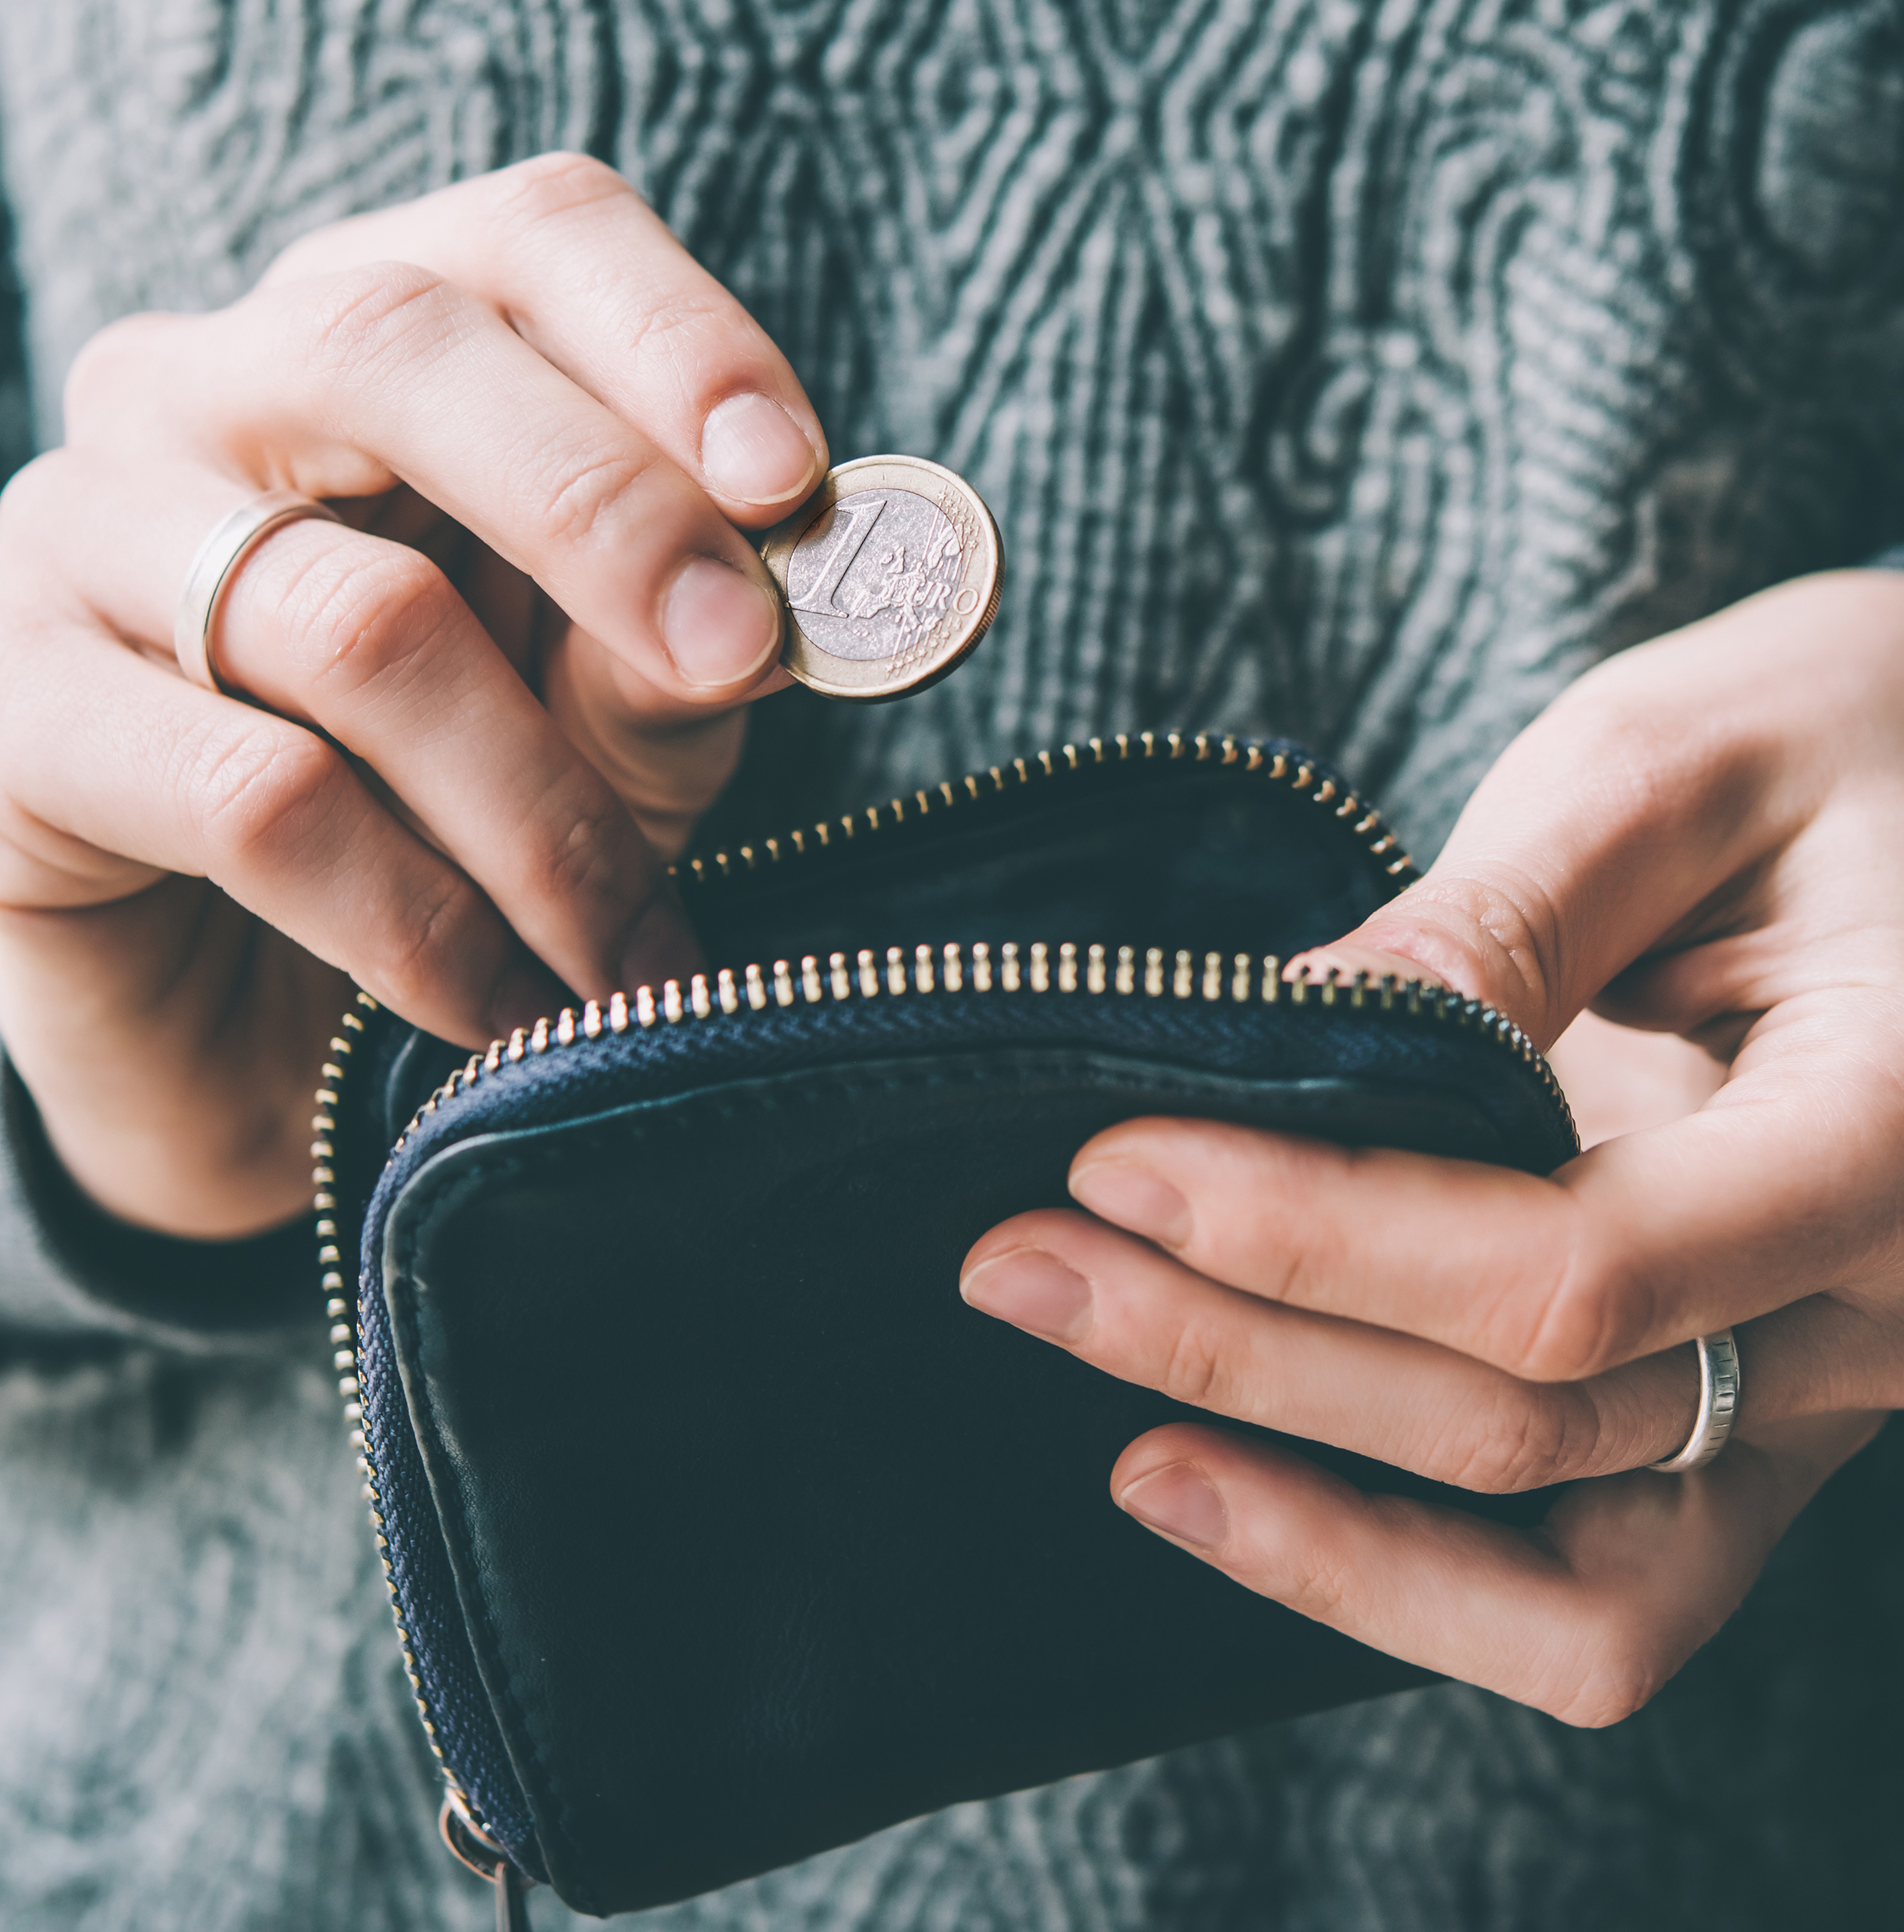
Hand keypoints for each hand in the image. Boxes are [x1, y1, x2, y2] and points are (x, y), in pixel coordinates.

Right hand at [0, 155, 826, 1239]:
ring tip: (636, 955)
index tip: (792, 485)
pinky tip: (500, 1005)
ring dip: (543, 819)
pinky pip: (256, 798)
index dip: (675, 340)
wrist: (279, 1037)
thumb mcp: (612, 725)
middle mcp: (204, 389)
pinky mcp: (10, 716)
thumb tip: (778, 606)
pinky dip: (421, 923)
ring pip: (354, 620)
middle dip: (607, 514)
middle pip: (399, 344)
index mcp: (382, 340)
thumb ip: (679, 648)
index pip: (529, 237)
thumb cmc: (470, 833)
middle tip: (738, 664)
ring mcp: (80, 534)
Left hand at [962, 569, 1903, 1725]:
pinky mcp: (1754, 1415)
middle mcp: (1882, 1309)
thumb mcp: (1671, 770)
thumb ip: (1493, 924)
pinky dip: (1414, 1579)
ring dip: (1312, 1510)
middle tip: (1019, 1264)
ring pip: (1570, 1566)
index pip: (1574, 1264)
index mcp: (1900, 1129)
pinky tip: (1235, 1495)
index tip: (1117, 1159)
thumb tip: (1282, 1042)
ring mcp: (1822, 1393)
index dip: (1317, 1234)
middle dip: (1245, 1347)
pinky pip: (1602, 1593)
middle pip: (1535, 1412)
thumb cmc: (1847, 734)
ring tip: (1107, 1430)